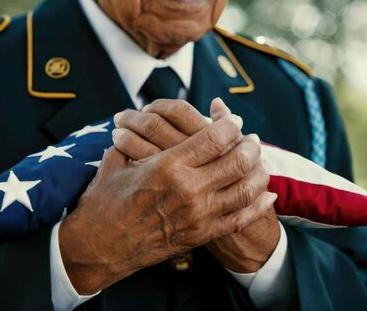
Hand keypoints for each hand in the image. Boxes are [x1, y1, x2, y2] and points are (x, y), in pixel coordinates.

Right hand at [58, 111, 275, 293]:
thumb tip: (143, 120)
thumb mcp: (116, 162)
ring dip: (259, 172)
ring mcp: (198, 215)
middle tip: (252, 139)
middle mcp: (188, 190)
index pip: (213, 138)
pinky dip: (258, 205)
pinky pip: (240, 219)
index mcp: (168, 166)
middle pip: (237, 161)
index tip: (233, 119)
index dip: (229, 125)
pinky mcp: (201, 235)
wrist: (99, 247)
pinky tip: (267, 194)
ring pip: (245, 189)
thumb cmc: (104, 203)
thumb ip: (136, 138)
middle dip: (250, 146)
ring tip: (261, 161)